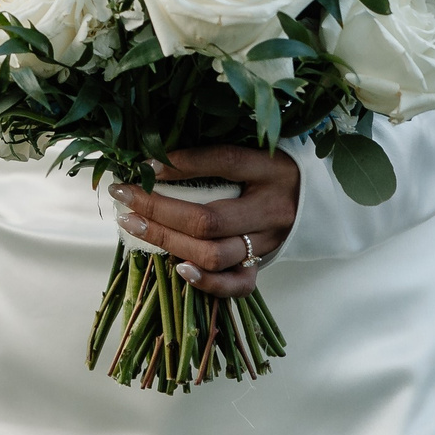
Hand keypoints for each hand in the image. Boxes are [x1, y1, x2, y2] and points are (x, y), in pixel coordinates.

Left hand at [109, 145, 300, 298]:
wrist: (311, 200)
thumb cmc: (269, 169)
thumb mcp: (251, 149)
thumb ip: (212, 154)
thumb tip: (155, 157)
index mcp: (270, 170)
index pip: (226, 162)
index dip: (183, 164)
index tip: (145, 164)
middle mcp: (270, 210)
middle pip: (209, 219)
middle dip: (158, 209)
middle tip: (124, 195)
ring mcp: (267, 243)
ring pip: (214, 254)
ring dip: (167, 241)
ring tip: (133, 223)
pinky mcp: (263, 265)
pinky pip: (237, 284)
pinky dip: (206, 281)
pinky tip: (178, 269)